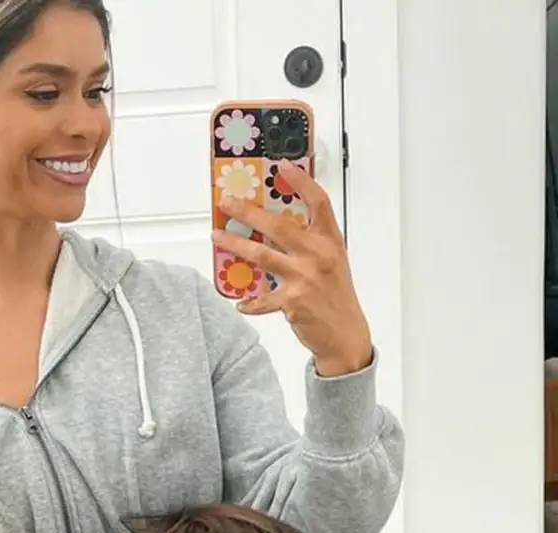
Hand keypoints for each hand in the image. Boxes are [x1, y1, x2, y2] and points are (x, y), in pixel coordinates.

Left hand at [212, 159, 371, 376]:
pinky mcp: (292, 301)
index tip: (283, 166)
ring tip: (218, 237)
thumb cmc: (335, 295)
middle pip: (278, 225)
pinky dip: (249, 302)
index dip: (301, 181)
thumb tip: (271, 227)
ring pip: (261, 254)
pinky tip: (240, 302)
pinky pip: (261, 298)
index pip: (318, 202)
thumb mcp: (330, 260)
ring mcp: (304, 277)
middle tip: (227, 203)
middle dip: (247, 212)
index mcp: (330, 240)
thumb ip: (307, 242)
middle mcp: (318, 255)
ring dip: (235, 244)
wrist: (346, 334)